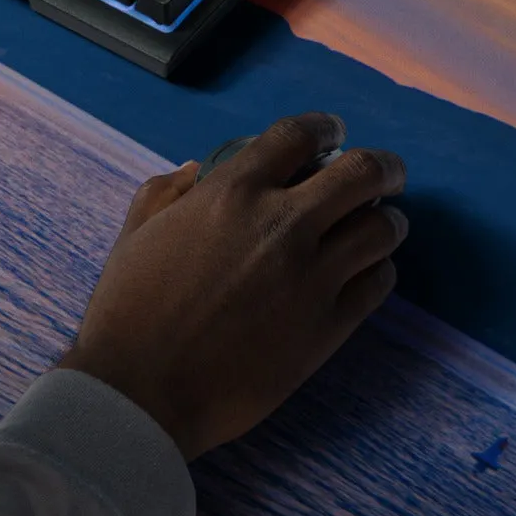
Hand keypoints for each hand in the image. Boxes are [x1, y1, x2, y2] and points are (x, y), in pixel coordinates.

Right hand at [57, 113, 406, 458]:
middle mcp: (282, 225)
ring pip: (381, 229)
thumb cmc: (129, 306)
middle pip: (360, 174)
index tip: (333, 132)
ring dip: (386, 219)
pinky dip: (379, 269)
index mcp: (231, 192)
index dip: (323, 127)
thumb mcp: (137, 231)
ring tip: (382, 223)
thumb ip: (168, 190)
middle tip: (386, 173)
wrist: (144, 388)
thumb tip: (200, 170)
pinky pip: (377, 285)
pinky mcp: (328, 328)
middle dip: (382, 167)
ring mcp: (312, 278)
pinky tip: (366, 271)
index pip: (297, 136)